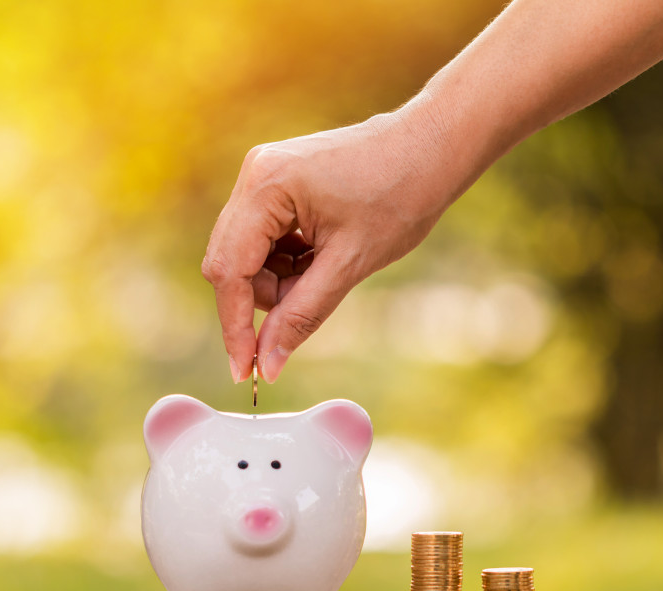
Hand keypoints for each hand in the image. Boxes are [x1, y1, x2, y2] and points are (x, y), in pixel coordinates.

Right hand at [202, 111, 451, 383]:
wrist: (433, 148)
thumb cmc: (401, 195)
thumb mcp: (350, 264)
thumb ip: (302, 315)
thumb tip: (268, 364)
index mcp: (266, 186)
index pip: (229, 270)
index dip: (236, 326)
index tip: (246, 371)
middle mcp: (255, 175)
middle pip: (231, 262)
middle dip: (264, 299)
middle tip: (305, 311)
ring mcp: (264, 175)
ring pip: (248, 255)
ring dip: (280, 281)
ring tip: (328, 274)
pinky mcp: (278, 182)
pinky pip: (265, 239)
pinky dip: (288, 262)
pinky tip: (323, 258)